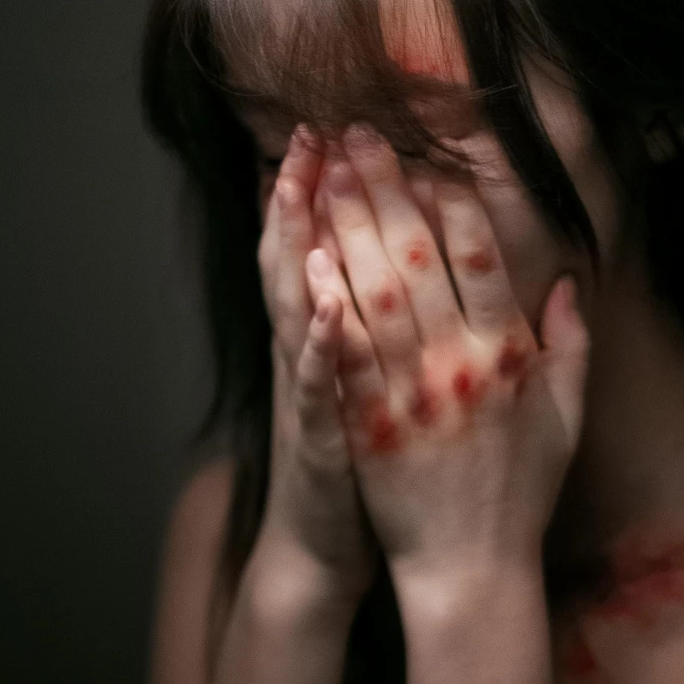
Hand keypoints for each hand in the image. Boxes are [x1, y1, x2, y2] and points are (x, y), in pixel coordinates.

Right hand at [254, 127, 375, 604]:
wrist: (323, 552)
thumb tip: (389, 271)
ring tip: (295, 189)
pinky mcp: (322, 442)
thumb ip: (376, 330)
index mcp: (329, 342)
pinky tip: (328, 306)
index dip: (322, 195)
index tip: (333, 131)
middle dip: (300, 197)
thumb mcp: (365, 389)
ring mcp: (309, 398)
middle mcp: (309, 360)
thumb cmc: (361, 469)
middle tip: (306, 131)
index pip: (321, 252)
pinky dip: (320, 348)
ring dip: (294, 249)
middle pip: (297, 263)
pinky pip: (319, 389)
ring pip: (295, 311)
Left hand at [313, 128, 588, 596]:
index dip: (449, 197)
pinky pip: (344, 350)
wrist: (471, 569)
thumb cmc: (519, 495)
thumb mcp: (566, 419)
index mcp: (508, 354)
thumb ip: (572, 346)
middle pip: (417, 256)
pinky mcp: (367, 423)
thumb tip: (568, 282)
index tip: (427, 154)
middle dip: (386, 187)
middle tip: (357, 134)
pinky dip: (325, 300)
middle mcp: (459, 364)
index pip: (479, 255)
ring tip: (322, 170)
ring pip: (374, 290)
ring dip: (347, 223)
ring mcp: (410, 393)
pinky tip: (307, 256)